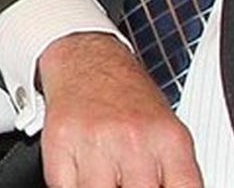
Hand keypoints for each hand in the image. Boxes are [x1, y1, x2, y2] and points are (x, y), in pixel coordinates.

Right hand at [37, 33, 203, 187]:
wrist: (88, 59)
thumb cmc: (129, 100)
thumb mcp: (167, 134)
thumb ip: (174, 176)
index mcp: (170, 140)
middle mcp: (134, 139)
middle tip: (124, 179)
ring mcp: (96, 140)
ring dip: (100, 187)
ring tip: (106, 175)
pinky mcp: (60, 141)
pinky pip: (64, 187)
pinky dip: (71, 185)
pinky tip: (81, 171)